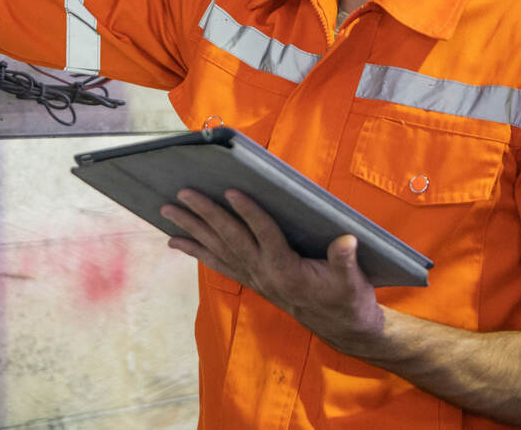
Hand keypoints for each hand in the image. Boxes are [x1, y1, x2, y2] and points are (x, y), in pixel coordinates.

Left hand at [160, 188, 385, 355]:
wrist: (341, 328)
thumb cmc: (348, 299)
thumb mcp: (353, 280)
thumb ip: (345, 259)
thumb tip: (348, 239)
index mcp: (288, 270)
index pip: (265, 235)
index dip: (249, 213)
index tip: (232, 191)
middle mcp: (264, 274)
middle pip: (231, 238)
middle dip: (206, 214)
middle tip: (183, 193)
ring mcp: (254, 277)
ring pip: (217, 249)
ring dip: (191, 229)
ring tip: (167, 211)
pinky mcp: (251, 279)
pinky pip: (217, 263)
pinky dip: (195, 250)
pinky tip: (176, 240)